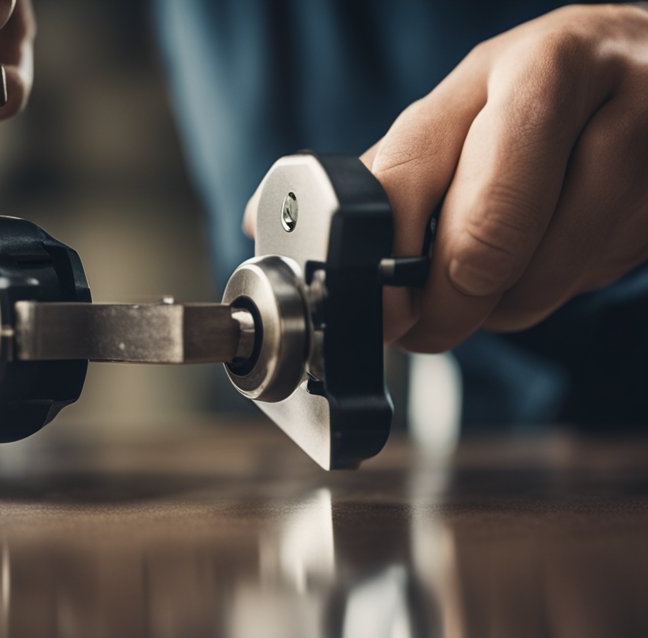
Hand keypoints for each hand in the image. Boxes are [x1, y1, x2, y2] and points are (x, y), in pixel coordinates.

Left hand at [246, 4, 647, 351]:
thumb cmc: (544, 102)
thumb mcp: (462, 112)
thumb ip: (383, 174)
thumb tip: (265, 222)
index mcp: (497, 73)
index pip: (413, 175)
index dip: (382, 263)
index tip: (373, 311)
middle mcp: (570, 91)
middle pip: (484, 238)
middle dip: (444, 305)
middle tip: (428, 325)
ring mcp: (637, 137)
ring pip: (543, 274)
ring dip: (506, 306)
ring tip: (496, 278)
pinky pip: (596, 277)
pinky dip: (560, 288)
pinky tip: (555, 252)